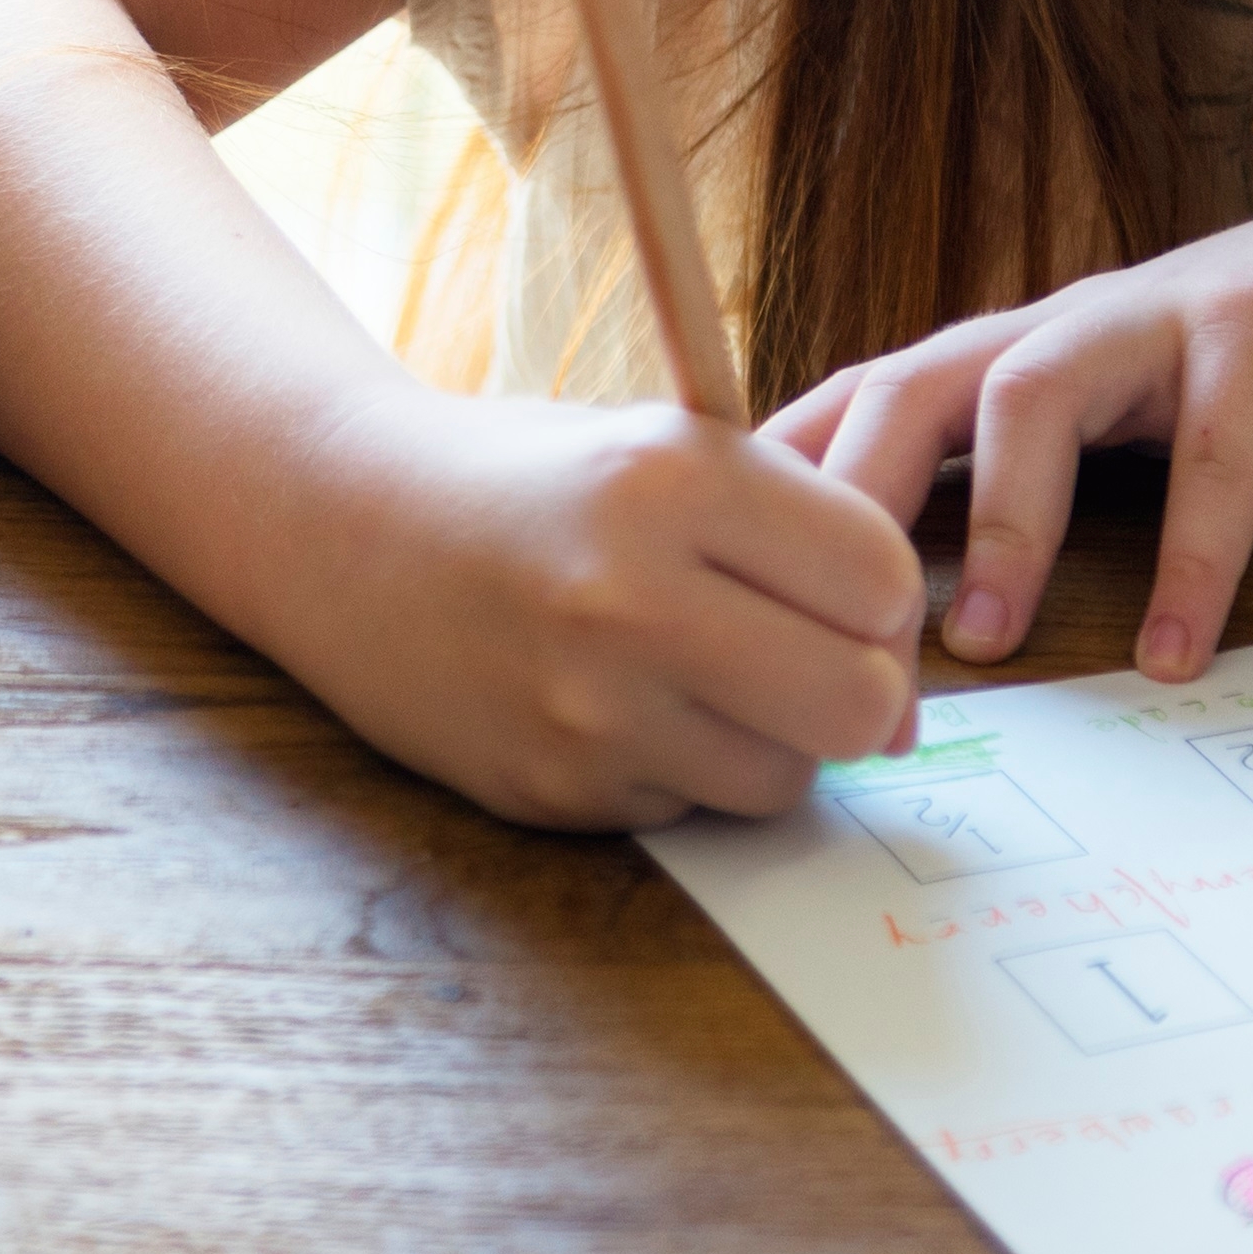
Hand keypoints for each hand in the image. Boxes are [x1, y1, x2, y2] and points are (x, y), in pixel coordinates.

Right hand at [283, 391, 929, 830]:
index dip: (886, 598)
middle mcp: (630, 594)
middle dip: (864, 693)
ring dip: (775, 742)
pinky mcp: (553, 785)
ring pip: (785, 777)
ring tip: (711, 679)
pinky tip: (627, 706)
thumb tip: (907, 691)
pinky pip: (692, 808)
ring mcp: (588, 705)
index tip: (846, 595)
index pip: (882, 575)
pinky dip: (686, 769)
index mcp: (674, 478)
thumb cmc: (536, 481)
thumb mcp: (666, 446)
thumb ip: (797, 533)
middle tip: (818, 665)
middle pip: (860, 702)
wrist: (345, 528)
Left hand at [775, 154, 1252, 680]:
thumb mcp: (1129, 433)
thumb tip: (928, 627)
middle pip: (908, 384)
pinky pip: (1223, 447)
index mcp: (1016, 357)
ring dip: (1002, 521)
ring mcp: (1163, 319)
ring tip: (983, 642)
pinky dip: (1196, 553)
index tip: (710, 591)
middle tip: (812, 637)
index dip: (780, 489)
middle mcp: (1066, 326)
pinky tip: (1179, 649)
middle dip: (845, 502)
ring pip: (1034, 394)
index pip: (859, 405)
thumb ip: (1034, 495)